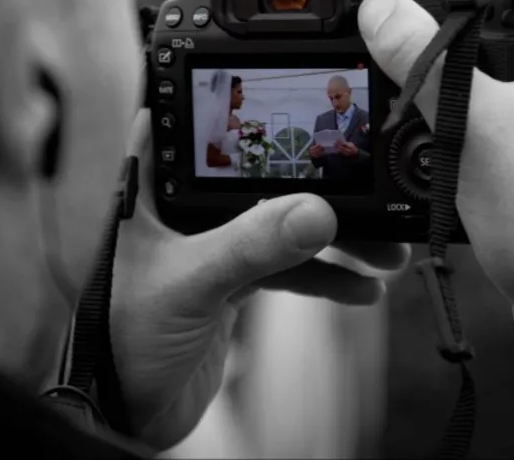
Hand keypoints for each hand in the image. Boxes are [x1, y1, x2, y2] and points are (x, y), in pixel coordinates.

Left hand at [109, 110, 411, 449]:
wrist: (129, 412)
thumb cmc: (126, 338)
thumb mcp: (191, 283)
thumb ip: (250, 246)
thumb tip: (318, 212)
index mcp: (158, 188)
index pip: (199, 125)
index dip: (242, 107)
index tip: (298, 101)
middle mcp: (187, 209)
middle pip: (261, 178)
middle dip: (318, 186)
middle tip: (370, 191)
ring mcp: (214, 245)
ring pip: (283, 225)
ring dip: (335, 238)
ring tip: (386, 252)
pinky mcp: (234, 281)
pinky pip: (289, 268)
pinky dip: (325, 276)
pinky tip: (362, 289)